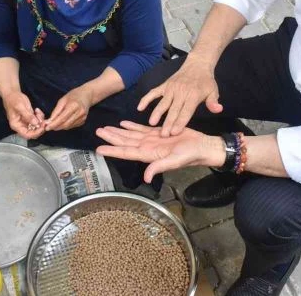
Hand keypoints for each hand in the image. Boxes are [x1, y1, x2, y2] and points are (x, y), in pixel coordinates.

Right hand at [3, 92, 45, 139]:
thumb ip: (28, 116)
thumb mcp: (20, 106)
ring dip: (40, 120)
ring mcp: (26, 122)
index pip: (27, 135)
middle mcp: (21, 126)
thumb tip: (35, 123)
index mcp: (16, 125)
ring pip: (37, 127)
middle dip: (40, 127)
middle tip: (42, 119)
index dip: (36, 133)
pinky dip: (40, 116)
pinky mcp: (30, 118)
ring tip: (38, 112)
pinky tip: (37, 110)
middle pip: (33, 133)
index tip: (42, 127)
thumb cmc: (13, 99)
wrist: (12, 93)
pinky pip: (37, 121)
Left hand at [46, 86, 93, 130]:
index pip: (62, 118)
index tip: (46, 127)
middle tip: (48, 127)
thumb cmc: (74, 95)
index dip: (54, 124)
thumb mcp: (62, 100)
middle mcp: (80, 112)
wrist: (87, 95)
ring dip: (60, 127)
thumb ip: (56, 111)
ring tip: (54, 124)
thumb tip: (49, 121)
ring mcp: (83, 117)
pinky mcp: (83, 121)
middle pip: (65, 124)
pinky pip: (72, 126)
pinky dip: (65, 126)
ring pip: (68, 126)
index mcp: (74, 106)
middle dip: (56, 127)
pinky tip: (62, 122)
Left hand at [96, 122, 223, 181]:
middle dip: (111, 138)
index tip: (98, 149)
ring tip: (105, 127)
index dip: (112, 151)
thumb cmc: (191, 155)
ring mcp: (151, 140)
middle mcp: (147, 147)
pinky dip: (131, 126)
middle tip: (97, 132)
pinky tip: (123, 123)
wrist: (203, 146)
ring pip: (130, 135)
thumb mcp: (175, 161)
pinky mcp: (158, 133)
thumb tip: (146, 177)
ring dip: (118, 131)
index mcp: (149, 154)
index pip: (126, 152)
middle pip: (125, 142)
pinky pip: (141, 129)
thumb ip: (159, 167)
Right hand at [137, 55, 222, 136]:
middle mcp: (180, 92)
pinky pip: (153, 92)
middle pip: (173, 110)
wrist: (197, 65)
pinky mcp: (164, 85)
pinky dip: (146, 99)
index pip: (186, 111)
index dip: (180, 122)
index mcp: (193, 96)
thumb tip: (218, 109)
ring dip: (156, 113)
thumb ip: (213, 101)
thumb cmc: (206, 81)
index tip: (174, 132)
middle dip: (168, 123)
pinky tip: (139, 108)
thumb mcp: (213, 90)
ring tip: (151, 124)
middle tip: (163, 135)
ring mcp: (171, 88)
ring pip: (162, 103)